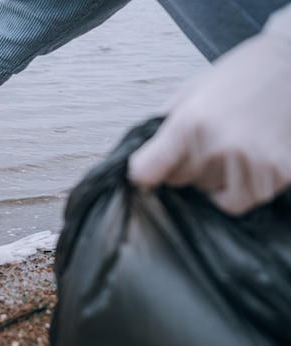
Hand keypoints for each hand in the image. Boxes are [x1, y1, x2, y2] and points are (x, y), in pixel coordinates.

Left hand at [128, 31, 290, 215]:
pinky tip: (249, 161)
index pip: (146, 171)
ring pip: (210, 194)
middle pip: (179, 181)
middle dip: (185, 167)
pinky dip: (242, 187)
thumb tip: (138, 162)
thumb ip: (161, 127)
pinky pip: (244, 200)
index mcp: (190, 123)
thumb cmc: (240, 75)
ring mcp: (251, 161)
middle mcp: (219, 145)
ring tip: (231, 150)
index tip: (148, 170)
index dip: (145, 171)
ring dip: (215, 180)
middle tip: (208, 141)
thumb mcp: (189, 92)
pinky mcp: (279, 173)